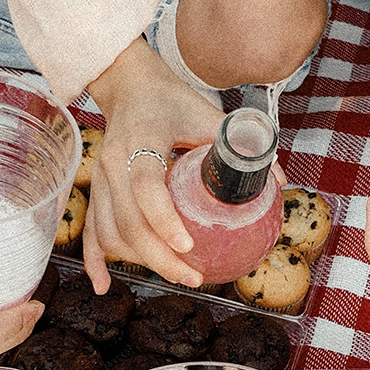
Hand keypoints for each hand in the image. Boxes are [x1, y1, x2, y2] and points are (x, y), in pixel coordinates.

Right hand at [83, 41, 226, 293]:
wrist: (128, 85)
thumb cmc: (172, 100)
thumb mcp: (208, 115)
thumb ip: (240, 146)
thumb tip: (279, 182)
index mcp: (141, 141)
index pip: (145, 187)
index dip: (164, 220)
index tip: (188, 245)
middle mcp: (113, 162)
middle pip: (127, 221)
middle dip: (159, 257)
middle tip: (193, 277)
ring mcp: (100, 178)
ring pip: (110, 232)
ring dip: (139, 261)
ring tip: (176, 275)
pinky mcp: (96, 190)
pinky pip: (91, 230)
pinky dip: (96, 260)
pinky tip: (105, 285)